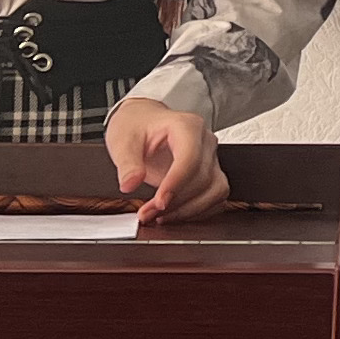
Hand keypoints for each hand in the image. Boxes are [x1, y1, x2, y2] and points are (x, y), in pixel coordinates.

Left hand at [109, 95, 222, 222]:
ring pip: (215, 191)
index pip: (190, 158)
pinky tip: (176, 214)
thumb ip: (127, 163)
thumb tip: (130, 184)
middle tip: (148, 213)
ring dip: (190, 210)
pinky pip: (216, 198)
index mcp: (186, 126)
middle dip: (176, 202)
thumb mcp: (123, 140)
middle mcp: (205, 141)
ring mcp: (211, 158)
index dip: (176, 184)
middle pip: (202, 178)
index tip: (158, 203)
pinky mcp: (212, 174)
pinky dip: (198, 212)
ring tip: (161, 216)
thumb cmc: (137, 126)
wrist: (144, 122)